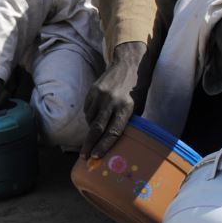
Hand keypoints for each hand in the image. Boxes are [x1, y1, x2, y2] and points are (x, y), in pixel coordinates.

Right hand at [81, 43, 145, 158]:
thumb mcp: (137, 107)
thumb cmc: (137, 90)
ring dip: (91, 129)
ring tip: (96, 131)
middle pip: (97, 128)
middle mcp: (111, 102)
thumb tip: (115, 142)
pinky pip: (87, 110)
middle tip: (84, 157)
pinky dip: (90, 117)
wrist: (128, 65)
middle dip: (89, 145)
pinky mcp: (92, 90)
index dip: (104, 146)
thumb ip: (127, 122)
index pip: (113, 131)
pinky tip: (96, 115)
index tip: (95, 157)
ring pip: (90, 120)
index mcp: (126, 107)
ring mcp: (100, 95)